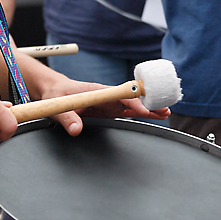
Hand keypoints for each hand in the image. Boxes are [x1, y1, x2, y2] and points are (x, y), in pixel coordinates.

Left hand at [22, 67, 168, 136]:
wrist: (54, 90)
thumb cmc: (56, 95)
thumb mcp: (56, 106)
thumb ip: (67, 117)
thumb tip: (76, 129)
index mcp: (96, 91)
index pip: (118, 94)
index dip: (131, 101)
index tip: (143, 108)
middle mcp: (107, 95)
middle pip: (131, 98)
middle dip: (148, 103)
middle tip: (165, 109)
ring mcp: (110, 102)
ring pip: (133, 104)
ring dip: (149, 108)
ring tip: (166, 112)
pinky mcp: (110, 108)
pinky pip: (128, 110)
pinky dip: (142, 112)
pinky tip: (154, 115)